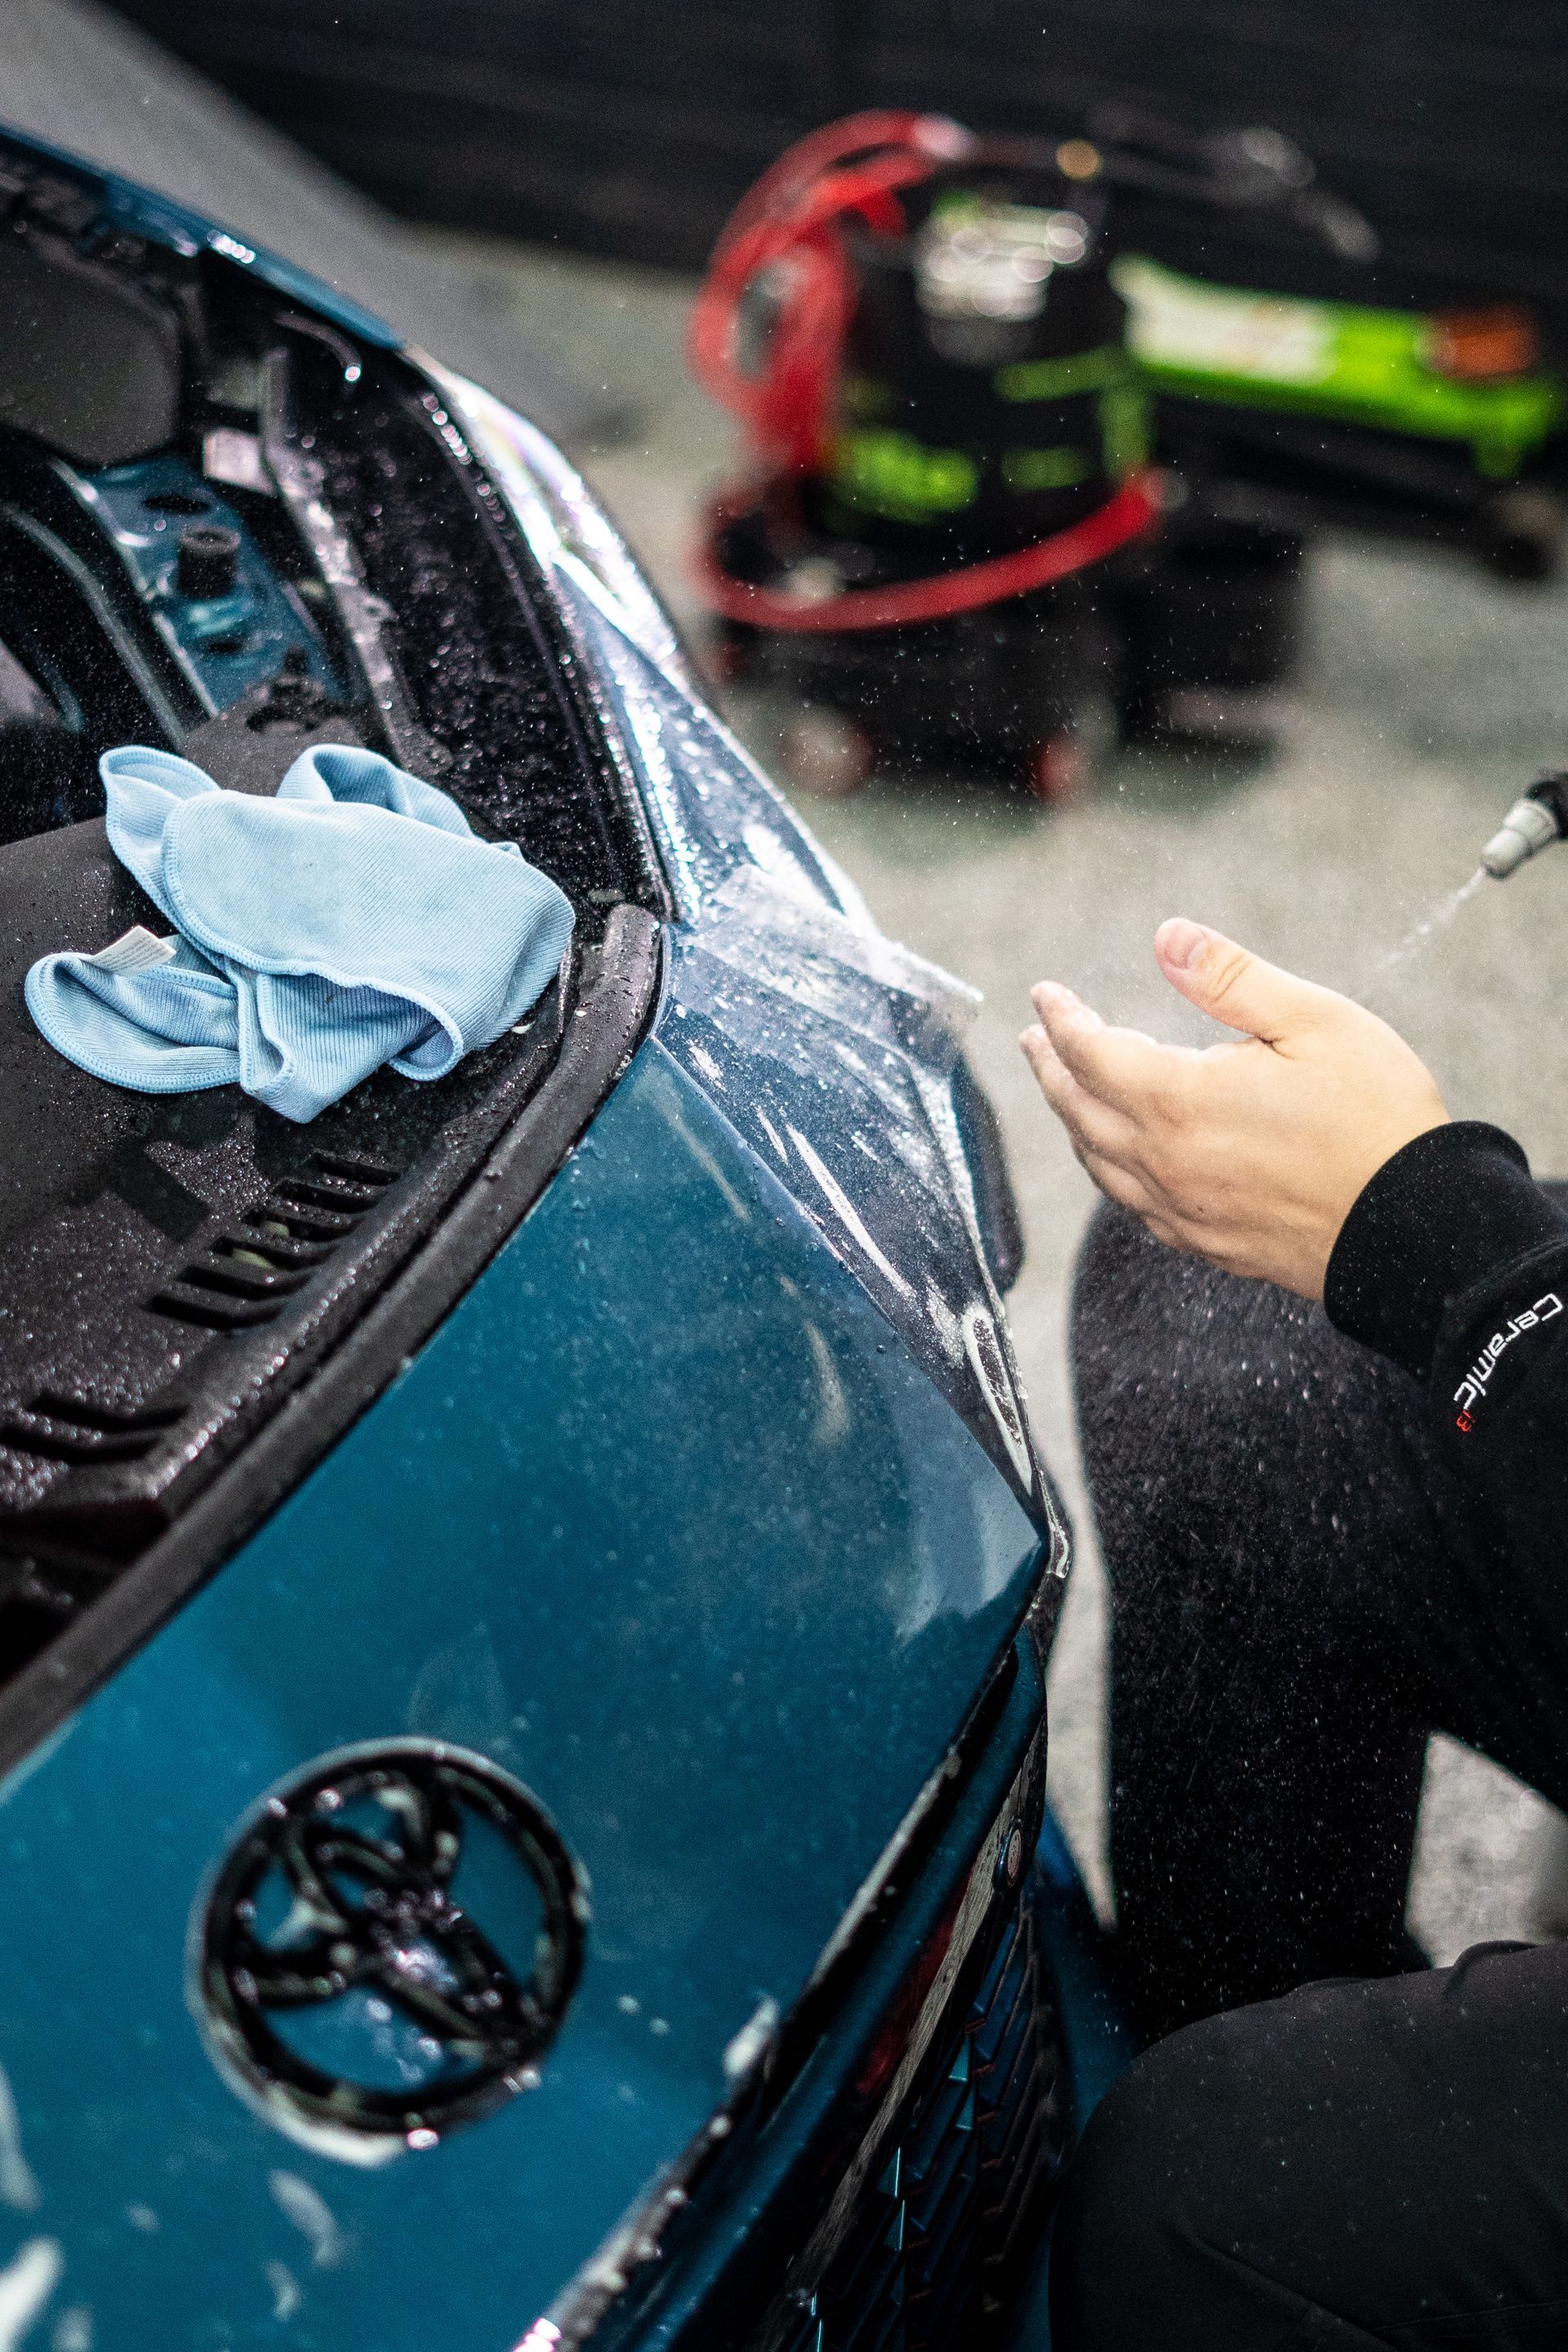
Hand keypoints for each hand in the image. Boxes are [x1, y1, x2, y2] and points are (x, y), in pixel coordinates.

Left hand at [1020, 919, 1449, 1299]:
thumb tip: (1166, 937)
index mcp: (1180, 1100)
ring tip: (1065, 1091)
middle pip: (1078, 1110)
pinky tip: (1117, 1159)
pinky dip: (1107, 1170)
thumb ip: (1230, 979)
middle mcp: (1164, 1161)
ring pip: (1098, 1163)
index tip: (1045, 994)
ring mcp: (1181, 1210)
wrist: (1419, 1230)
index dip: (1061, 1019)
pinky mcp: (1205, 1244)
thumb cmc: (1377, 1120)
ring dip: (1072, 1120)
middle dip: (1050, 1068)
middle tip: (1034, 1041)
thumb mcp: (1314, 1022)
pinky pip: (1131, 1204)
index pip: (1089, 1052)